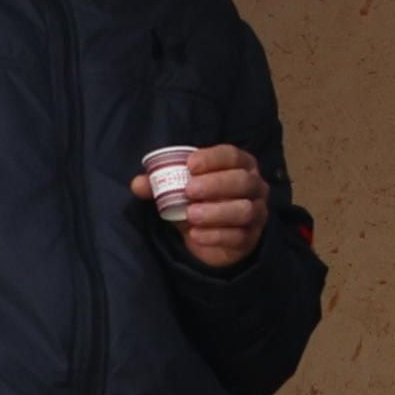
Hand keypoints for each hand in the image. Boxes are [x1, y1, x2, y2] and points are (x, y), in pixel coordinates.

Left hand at [132, 143, 270, 269]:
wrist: (211, 237)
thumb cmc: (199, 202)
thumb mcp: (179, 191)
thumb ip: (160, 185)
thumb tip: (138, 183)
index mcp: (240, 166)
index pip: (232, 156)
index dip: (213, 158)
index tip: (190, 165)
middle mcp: (254, 186)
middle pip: (242, 181)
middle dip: (216, 184)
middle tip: (189, 190)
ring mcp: (256, 213)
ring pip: (244, 210)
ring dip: (216, 211)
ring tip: (191, 215)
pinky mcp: (250, 238)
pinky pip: (238, 236)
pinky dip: (215, 235)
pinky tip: (196, 235)